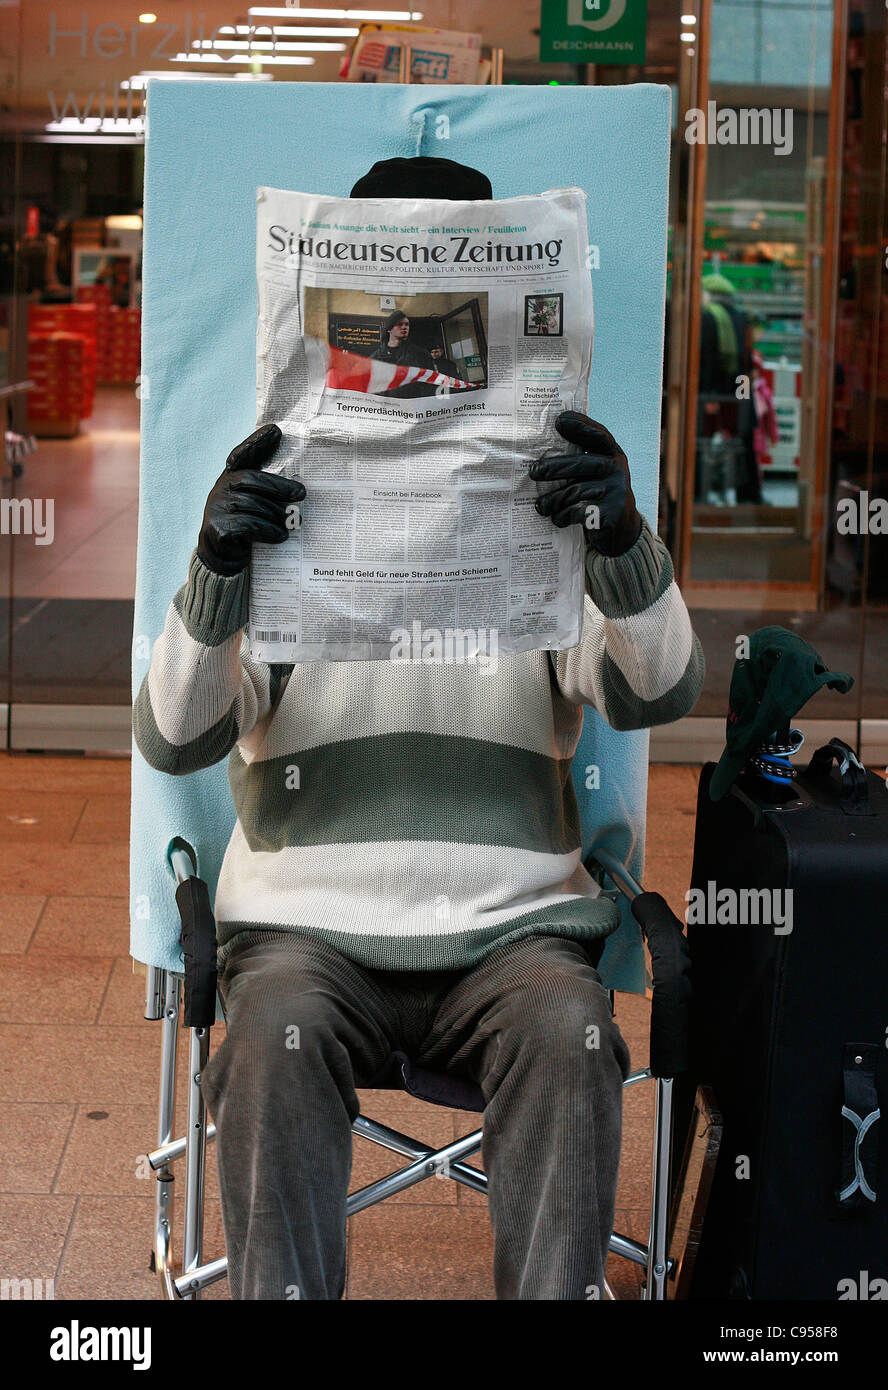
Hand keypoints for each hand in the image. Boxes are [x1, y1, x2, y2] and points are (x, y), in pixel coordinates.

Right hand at [197, 424, 305, 576]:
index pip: (242, 455)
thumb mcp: (253, 505)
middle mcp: (220, 489)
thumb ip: (266, 492)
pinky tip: (280, 535)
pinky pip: (249, 525)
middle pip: (251, 479)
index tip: (275, 430)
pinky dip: (268, 530)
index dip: (256, 442)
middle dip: (279, 486)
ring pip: (253, 505)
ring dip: (276, 515)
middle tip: (301, 493)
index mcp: (229, 479)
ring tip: (292, 523)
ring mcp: (216, 508)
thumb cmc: (244, 528)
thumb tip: (299, 487)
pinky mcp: (218, 529)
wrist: (222, 559)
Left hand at [529, 411, 641, 557]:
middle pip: (581, 464)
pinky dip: (563, 516)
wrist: (621, 529)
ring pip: (575, 491)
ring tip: (540, 506)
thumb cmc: (598, 495)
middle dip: (553, 467)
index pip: (598, 435)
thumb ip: (580, 462)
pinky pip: (578, 512)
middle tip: (533, 472)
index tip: (559, 421)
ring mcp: (616, 491)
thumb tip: (538, 456)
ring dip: (553, 500)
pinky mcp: (610, 514)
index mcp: (613, 454)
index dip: (580, 425)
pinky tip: (556, 518)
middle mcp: (617, 469)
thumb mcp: (595, 475)